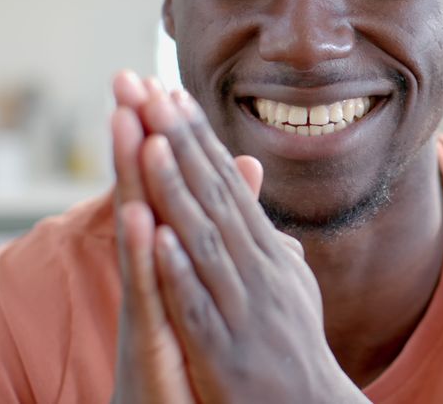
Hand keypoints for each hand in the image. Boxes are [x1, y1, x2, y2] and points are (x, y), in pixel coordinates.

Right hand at [109, 72, 193, 403]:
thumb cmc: (198, 347)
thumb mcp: (215, 275)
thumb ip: (226, 220)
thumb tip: (247, 170)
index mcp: (174, 255)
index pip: (169, 183)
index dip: (163, 134)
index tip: (156, 80)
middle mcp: (154, 272)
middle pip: (144, 192)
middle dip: (138, 137)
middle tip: (126, 80)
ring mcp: (149, 303)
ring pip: (140, 234)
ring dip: (136, 180)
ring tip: (130, 128)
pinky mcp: (152, 338)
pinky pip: (149, 293)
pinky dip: (147, 258)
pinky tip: (144, 222)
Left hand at [135, 86, 366, 402]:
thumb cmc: (293, 350)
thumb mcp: (288, 288)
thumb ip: (272, 246)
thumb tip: (264, 213)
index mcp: (266, 253)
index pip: (226, 184)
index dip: (196, 138)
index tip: (169, 92)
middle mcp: (258, 270)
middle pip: (213, 196)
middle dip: (179, 141)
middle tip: (149, 89)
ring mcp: (242, 308)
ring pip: (204, 240)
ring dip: (177, 190)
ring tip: (150, 143)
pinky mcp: (225, 351)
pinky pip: (199, 306)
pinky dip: (180, 272)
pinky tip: (159, 239)